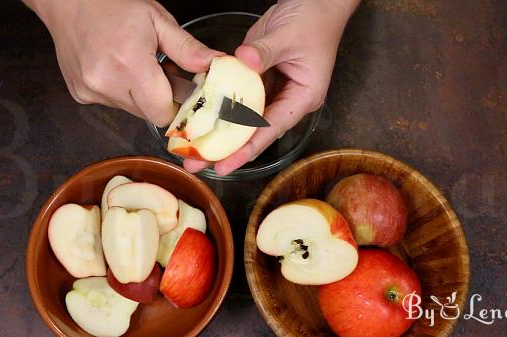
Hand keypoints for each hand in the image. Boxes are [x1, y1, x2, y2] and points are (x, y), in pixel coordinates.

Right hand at [25, 0, 221, 126]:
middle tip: (159, 71)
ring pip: (131, 110)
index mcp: (130, 64)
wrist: (66, 0)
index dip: (176, 104)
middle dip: (160, 97)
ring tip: (135, 66)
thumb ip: (187, 49)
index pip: (163, 113)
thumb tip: (216, 65)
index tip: (181, 89)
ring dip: (140, 94)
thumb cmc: (112, 4)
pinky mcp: (81, 95)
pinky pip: (113, 103)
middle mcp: (106, 83)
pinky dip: (120, 91)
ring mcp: (90, 92)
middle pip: (148, 114)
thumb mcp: (157, 20)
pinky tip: (116, 68)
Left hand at [183, 0, 359, 174]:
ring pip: (243, 118)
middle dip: (226, 149)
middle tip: (196, 163)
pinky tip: (199, 116)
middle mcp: (287, 100)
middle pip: (254, 131)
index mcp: (303, 97)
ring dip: (219, 131)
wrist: (315, 2)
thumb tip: (242, 61)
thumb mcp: (288, 35)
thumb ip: (265, 51)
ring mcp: (271, 90)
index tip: (223, 165)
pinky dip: (220, 106)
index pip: (271, 129)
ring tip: (191, 147)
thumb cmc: (313, 19)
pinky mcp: (258, 78)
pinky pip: (238, 97)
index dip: (246, 149)